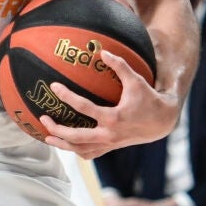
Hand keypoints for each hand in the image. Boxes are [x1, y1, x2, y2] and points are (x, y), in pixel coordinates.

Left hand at [38, 51, 180, 158]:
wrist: (161, 122)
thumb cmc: (148, 98)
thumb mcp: (136, 80)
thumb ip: (120, 65)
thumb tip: (102, 51)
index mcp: (114, 117)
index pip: (84, 108)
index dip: (67, 96)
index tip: (54, 86)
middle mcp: (110, 134)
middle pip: (77, 137)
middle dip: (58, 130)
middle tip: (43, 118)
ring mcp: (110, 144)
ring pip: (81, 150)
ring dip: (63, 145)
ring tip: (47, 137)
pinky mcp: (111, 148)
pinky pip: (90, 154)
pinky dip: (77, 151)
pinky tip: (66, 144)